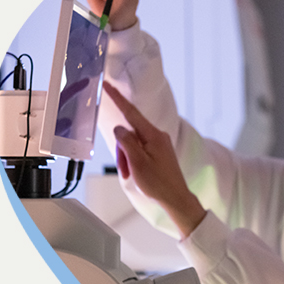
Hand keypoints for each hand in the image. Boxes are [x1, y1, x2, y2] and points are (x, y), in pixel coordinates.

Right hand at [103, 81, 206, 237]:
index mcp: (153, 135)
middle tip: (125, 170)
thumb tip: (119, 127)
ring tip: (131, 175)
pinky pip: (139, 151)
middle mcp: (158, 136)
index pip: (130, 112)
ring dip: (127, 159)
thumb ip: (126, 142)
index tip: (107, 85)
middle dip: (121, 151)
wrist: (176, 199)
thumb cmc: (158, 184)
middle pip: (128, 134)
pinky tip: (136, 174)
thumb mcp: (136, 162)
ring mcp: (159, 144)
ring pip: (132, 145)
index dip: (117, 98)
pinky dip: (133, 162)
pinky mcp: (159, 153)